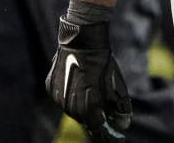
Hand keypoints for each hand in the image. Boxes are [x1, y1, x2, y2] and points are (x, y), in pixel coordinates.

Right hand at [46, 13, 130, 140]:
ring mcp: (57, 98)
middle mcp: (69, 108)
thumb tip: (123, 125)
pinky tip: (80, 84)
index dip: (106, 136)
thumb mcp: (117, 85)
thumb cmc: (103, 62)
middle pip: (85, 120)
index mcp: (87, 109)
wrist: (82, 40)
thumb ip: (120, 108)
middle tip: (106, 116)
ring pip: (72, 109)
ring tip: (92, 94)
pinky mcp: (50, 88)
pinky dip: (72, 95)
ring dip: (83, 106)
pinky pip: (62, 98)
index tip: (114, 137)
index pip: (97, 130)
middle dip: (95, 118)